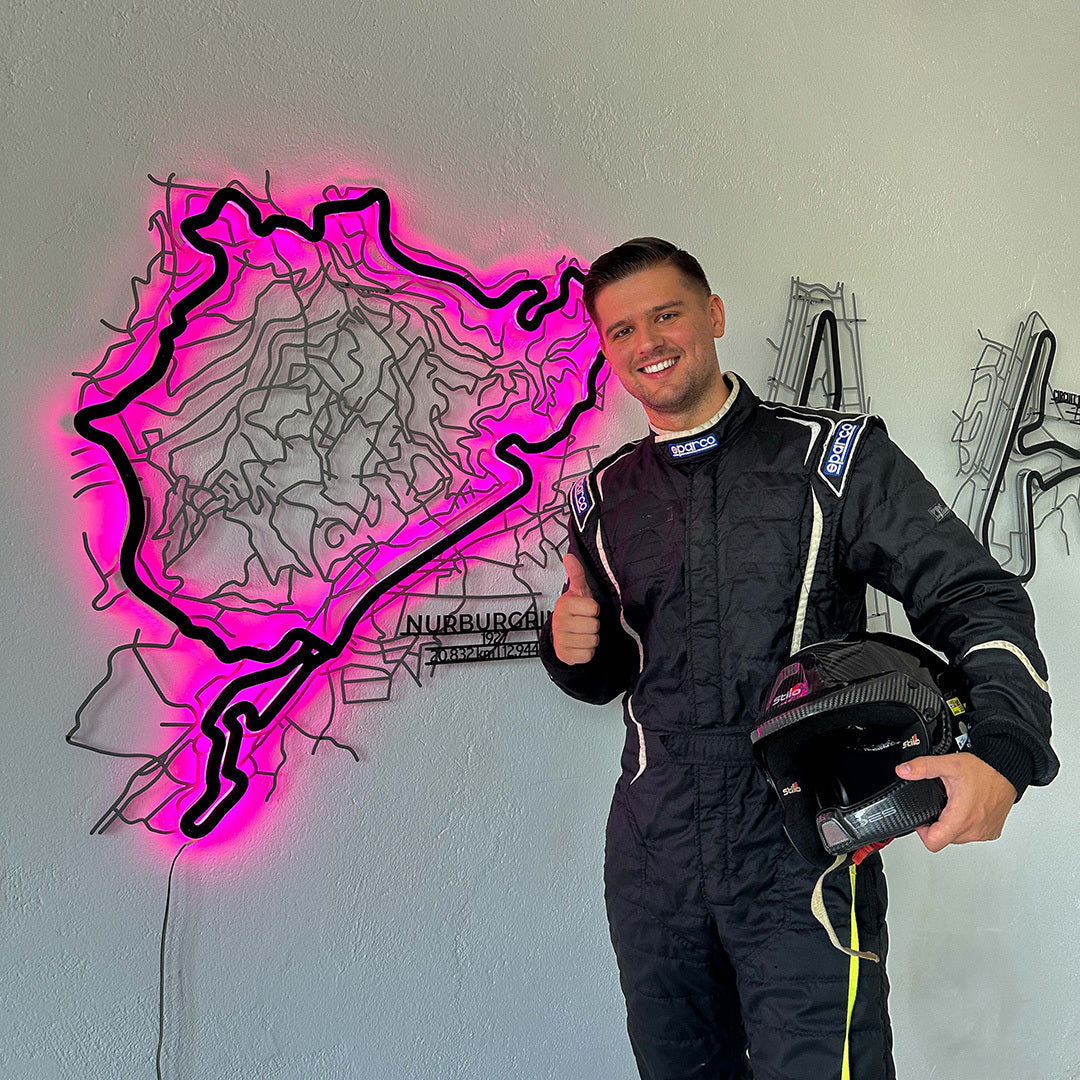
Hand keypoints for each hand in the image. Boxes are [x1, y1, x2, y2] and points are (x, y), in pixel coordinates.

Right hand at [551, 553, 600, 664]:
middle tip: (583, 622)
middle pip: (594, 626)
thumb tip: (569, 556)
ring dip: (591, 638)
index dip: (593, 610)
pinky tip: (580, 645)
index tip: (585, 610)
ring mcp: (561, 639)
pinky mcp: (564, 655)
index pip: (594, 608)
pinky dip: (588, 652)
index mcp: (564, 605)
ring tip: (582, 633)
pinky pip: (588, 655)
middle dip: (593, 625)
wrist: (562, 635)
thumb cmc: (574, 612)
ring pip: (592, 641)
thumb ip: (576, 573)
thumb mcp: (578, 591)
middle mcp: (559, 622)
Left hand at [895, 753, 1017, 852]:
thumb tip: (903, 771)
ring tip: (952, 805)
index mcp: (961, 818)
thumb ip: (922, 767)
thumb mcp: (948, 764)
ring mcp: (984, 833)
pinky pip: (972, 834)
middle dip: (936, 825)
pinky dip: (966, 824)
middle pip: (944, 839)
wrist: (1008, 770)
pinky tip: (966, 808)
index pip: (934, 843)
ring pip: (958, 838)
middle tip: (937, 806)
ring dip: (951, 825)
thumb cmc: (984, 770)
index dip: (921, 832)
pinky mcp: (992, 831)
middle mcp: (975, 830)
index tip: (922, 819)